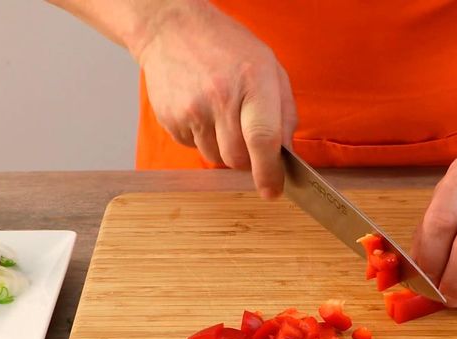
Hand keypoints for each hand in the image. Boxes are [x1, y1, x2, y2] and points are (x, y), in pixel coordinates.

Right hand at [131, 0, 296, 197]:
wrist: (172, 30)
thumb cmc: (228, 48)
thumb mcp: (270, 68)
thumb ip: (284, 113)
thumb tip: (286, 155)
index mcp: (253, 82)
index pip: (263, 140)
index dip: (269, 172)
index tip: (273, 190)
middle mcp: (220, 97)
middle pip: (238, 158)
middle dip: (249, 160)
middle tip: (248, 138)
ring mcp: (191, 110)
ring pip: (216, 158)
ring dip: (224, 148)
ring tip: (221, 114)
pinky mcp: (170, 120)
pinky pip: (194, 148)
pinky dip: (203, 139)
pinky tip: (202, 111)